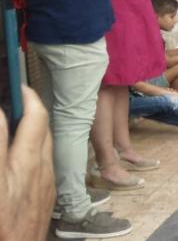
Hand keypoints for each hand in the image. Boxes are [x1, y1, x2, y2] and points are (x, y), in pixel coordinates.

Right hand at [0, 87, 55, 240]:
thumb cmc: (0, 220)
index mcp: (28, 160)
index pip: (36, 115)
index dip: (27, 96)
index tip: (17, 85)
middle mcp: (43, 168)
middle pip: (43, 129)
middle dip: (29, 111)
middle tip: (11, 101)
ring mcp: (46, 183)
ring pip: (44, 147)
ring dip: (31, 131)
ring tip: (12, 124)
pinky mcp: (45, 196)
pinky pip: (43, 164)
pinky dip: (32, 151)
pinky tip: (18, 156)